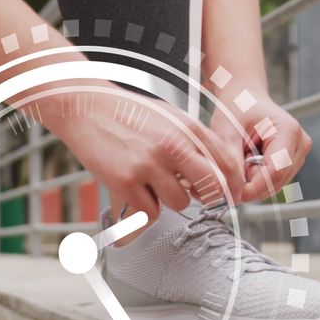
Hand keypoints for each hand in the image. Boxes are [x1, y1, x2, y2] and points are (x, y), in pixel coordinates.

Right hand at [42, 88, 245, 217]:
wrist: (87, 107)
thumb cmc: (129, 114)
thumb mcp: (171, 119)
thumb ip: (195, 143)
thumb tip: (217, 175)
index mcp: (188, 128)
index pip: (227, 164)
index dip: (232, 186)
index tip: (228, 196)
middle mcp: (173, 145)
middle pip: (211, 188)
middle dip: (208, 198)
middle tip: (194, 195)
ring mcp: (149, 164)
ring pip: (180, 203)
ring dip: (169, 200)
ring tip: (152, 183)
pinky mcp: (126, 181)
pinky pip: (150, 212)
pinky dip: (143, 208)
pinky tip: (134, 189)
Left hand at [210, 92, 311, 202]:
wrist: (245, 99)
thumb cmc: (237, 108)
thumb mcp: (226, 132)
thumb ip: (231, 163)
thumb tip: (234, 192)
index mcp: (289, 131)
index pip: (276, 172)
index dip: (254, 188)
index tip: (233, 192)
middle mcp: (300, 144)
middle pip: (277, 182)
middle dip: (252, 184)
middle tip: (233, 166)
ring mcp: (299, 154)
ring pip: (275, 185)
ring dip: (254, 180)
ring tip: (243, 158)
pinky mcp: (293, 162)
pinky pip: (273, 182)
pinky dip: (257, 178)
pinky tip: (249, 161)